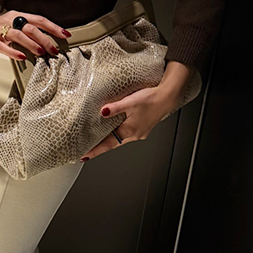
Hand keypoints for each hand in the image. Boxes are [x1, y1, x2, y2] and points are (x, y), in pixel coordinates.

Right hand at [0, 5, 70, 59]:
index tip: (65, 35)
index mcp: (18, 16)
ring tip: (41, 53)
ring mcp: (0, 29)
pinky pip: (4, 46)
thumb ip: (28, 33)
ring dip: (32, 44)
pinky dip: (14, 52)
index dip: (53, 27)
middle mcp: (10, 20)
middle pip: (31, 27)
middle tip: (54, 49)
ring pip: (19, 35)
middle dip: (45, 39)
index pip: (39, 20)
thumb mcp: (14, 28)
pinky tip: (22, 57)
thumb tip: (47, 43)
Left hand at [80, 60, 197, 160]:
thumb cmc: (151, 99)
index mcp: (129, 131)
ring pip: (121, 139)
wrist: (168, 97)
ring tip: (99, 138)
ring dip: (111, 139)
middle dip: (101, 147)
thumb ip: (114, 108)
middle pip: (113, 143)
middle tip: (89, 149)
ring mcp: (140, 132)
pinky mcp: (143, 128)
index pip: (107, 144)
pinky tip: (117, 127)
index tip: (84, 156)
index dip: (95, 151)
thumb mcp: (129, 102)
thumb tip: (101, 112)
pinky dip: (120, 133)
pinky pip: (128, 133)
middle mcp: (135, 135)